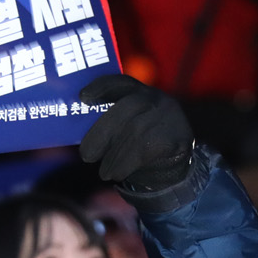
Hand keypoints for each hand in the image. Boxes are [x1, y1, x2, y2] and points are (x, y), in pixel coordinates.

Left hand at [79, 74, 192, 190]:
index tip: (82, 97)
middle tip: (85, 156)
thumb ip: (112, 124)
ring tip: (103, 173)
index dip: (101, 87)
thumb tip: (79, 129)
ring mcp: (171, 117)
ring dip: (114, 156)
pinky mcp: (179, 137)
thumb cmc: (140, 150)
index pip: (121, 83)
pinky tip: (117, 174)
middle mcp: (159, 100)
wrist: (174, 173)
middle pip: (126, 108)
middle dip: (102, 132)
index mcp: (142, 93)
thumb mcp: (127, 131)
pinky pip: (147, 149)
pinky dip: (126, 164)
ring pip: (136, 132)